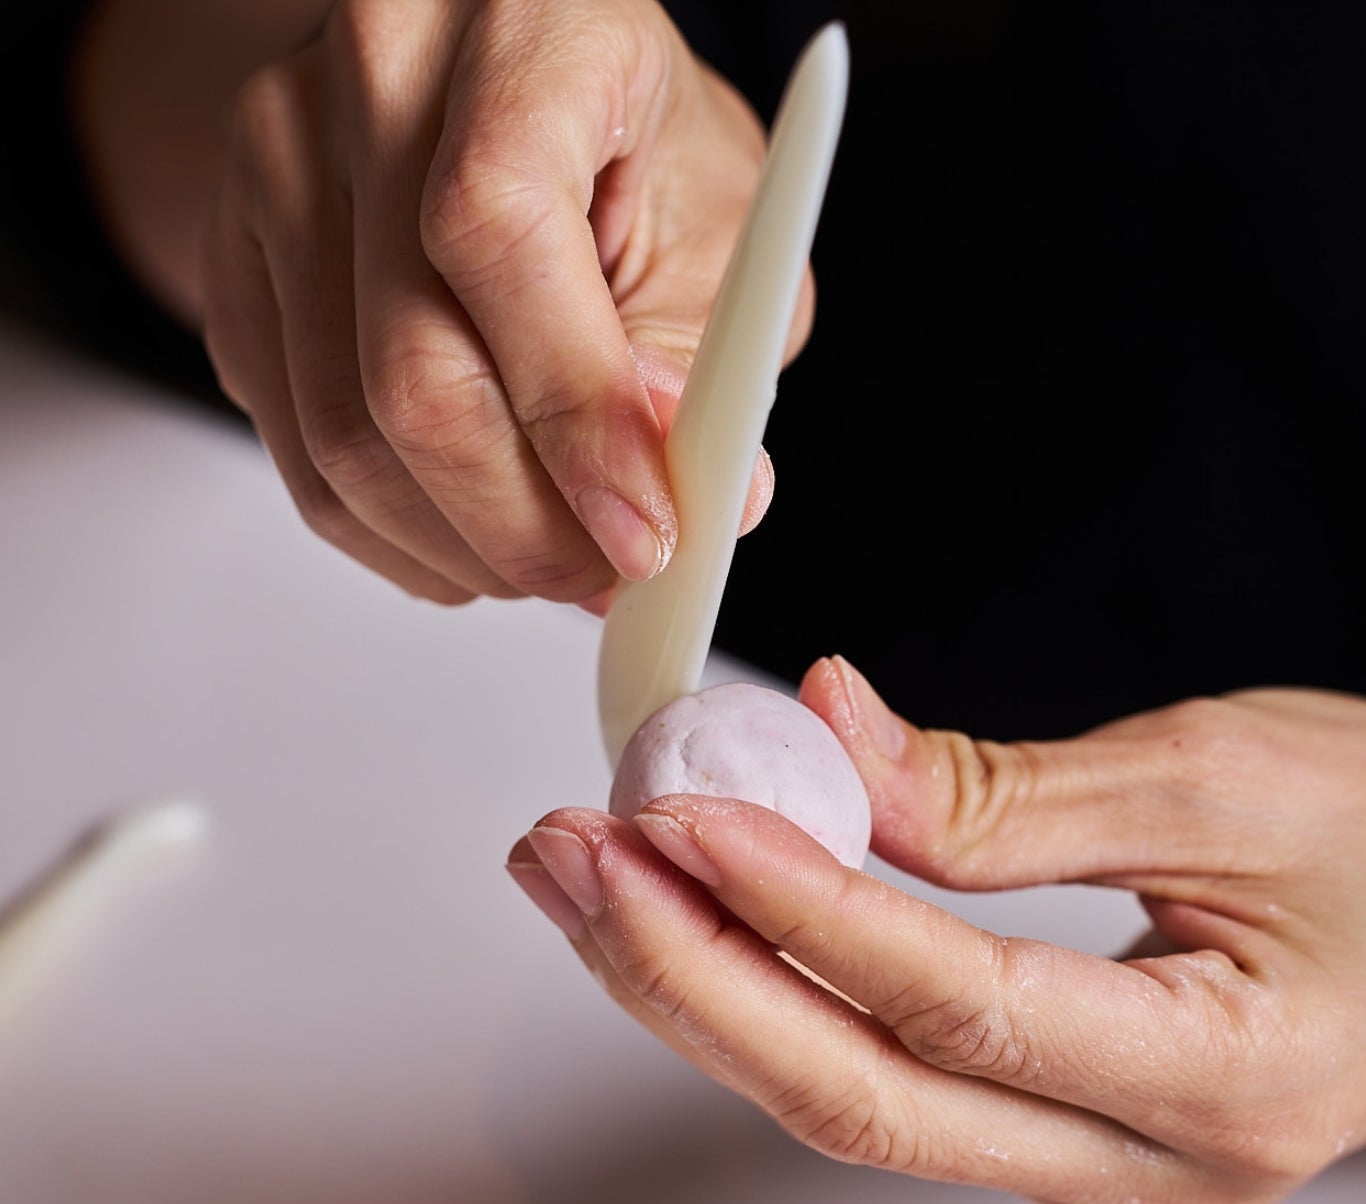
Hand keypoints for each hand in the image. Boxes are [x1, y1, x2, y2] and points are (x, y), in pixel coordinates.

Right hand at [198, 0, 779, 603]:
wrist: (494, 88)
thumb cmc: (629, 146)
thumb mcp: (718, 225)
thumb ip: (709, 358)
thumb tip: (708, 501)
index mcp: (517, 29)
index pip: (498, 231)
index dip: (575, 410)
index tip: (646, 529)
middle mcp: (367, 86)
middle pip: (409, 373)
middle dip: (526, 525)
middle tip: (610, 578)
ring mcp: (275, 179)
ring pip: (343, 442)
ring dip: (467, 550)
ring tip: (557, 563)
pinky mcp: (237, 276)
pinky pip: (300, 459)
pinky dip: (402, 539)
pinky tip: (477, 541)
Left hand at [507, 659, 1365, 1203]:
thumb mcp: (1224, 771)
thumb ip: (1007, 789)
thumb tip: (830, 742)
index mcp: (1228, 1083)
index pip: (956, 1002)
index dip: (802, 902)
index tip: (686, 812)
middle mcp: (1157, 1177)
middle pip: (869, 1098)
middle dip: (695, 977)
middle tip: (575, 864)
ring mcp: (1109, 1186)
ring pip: (861, 1107)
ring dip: (713, 991)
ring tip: (597, 886)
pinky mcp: (1071, 1148)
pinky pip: (897, 1089)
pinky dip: (787, 1003)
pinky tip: (702, 927)